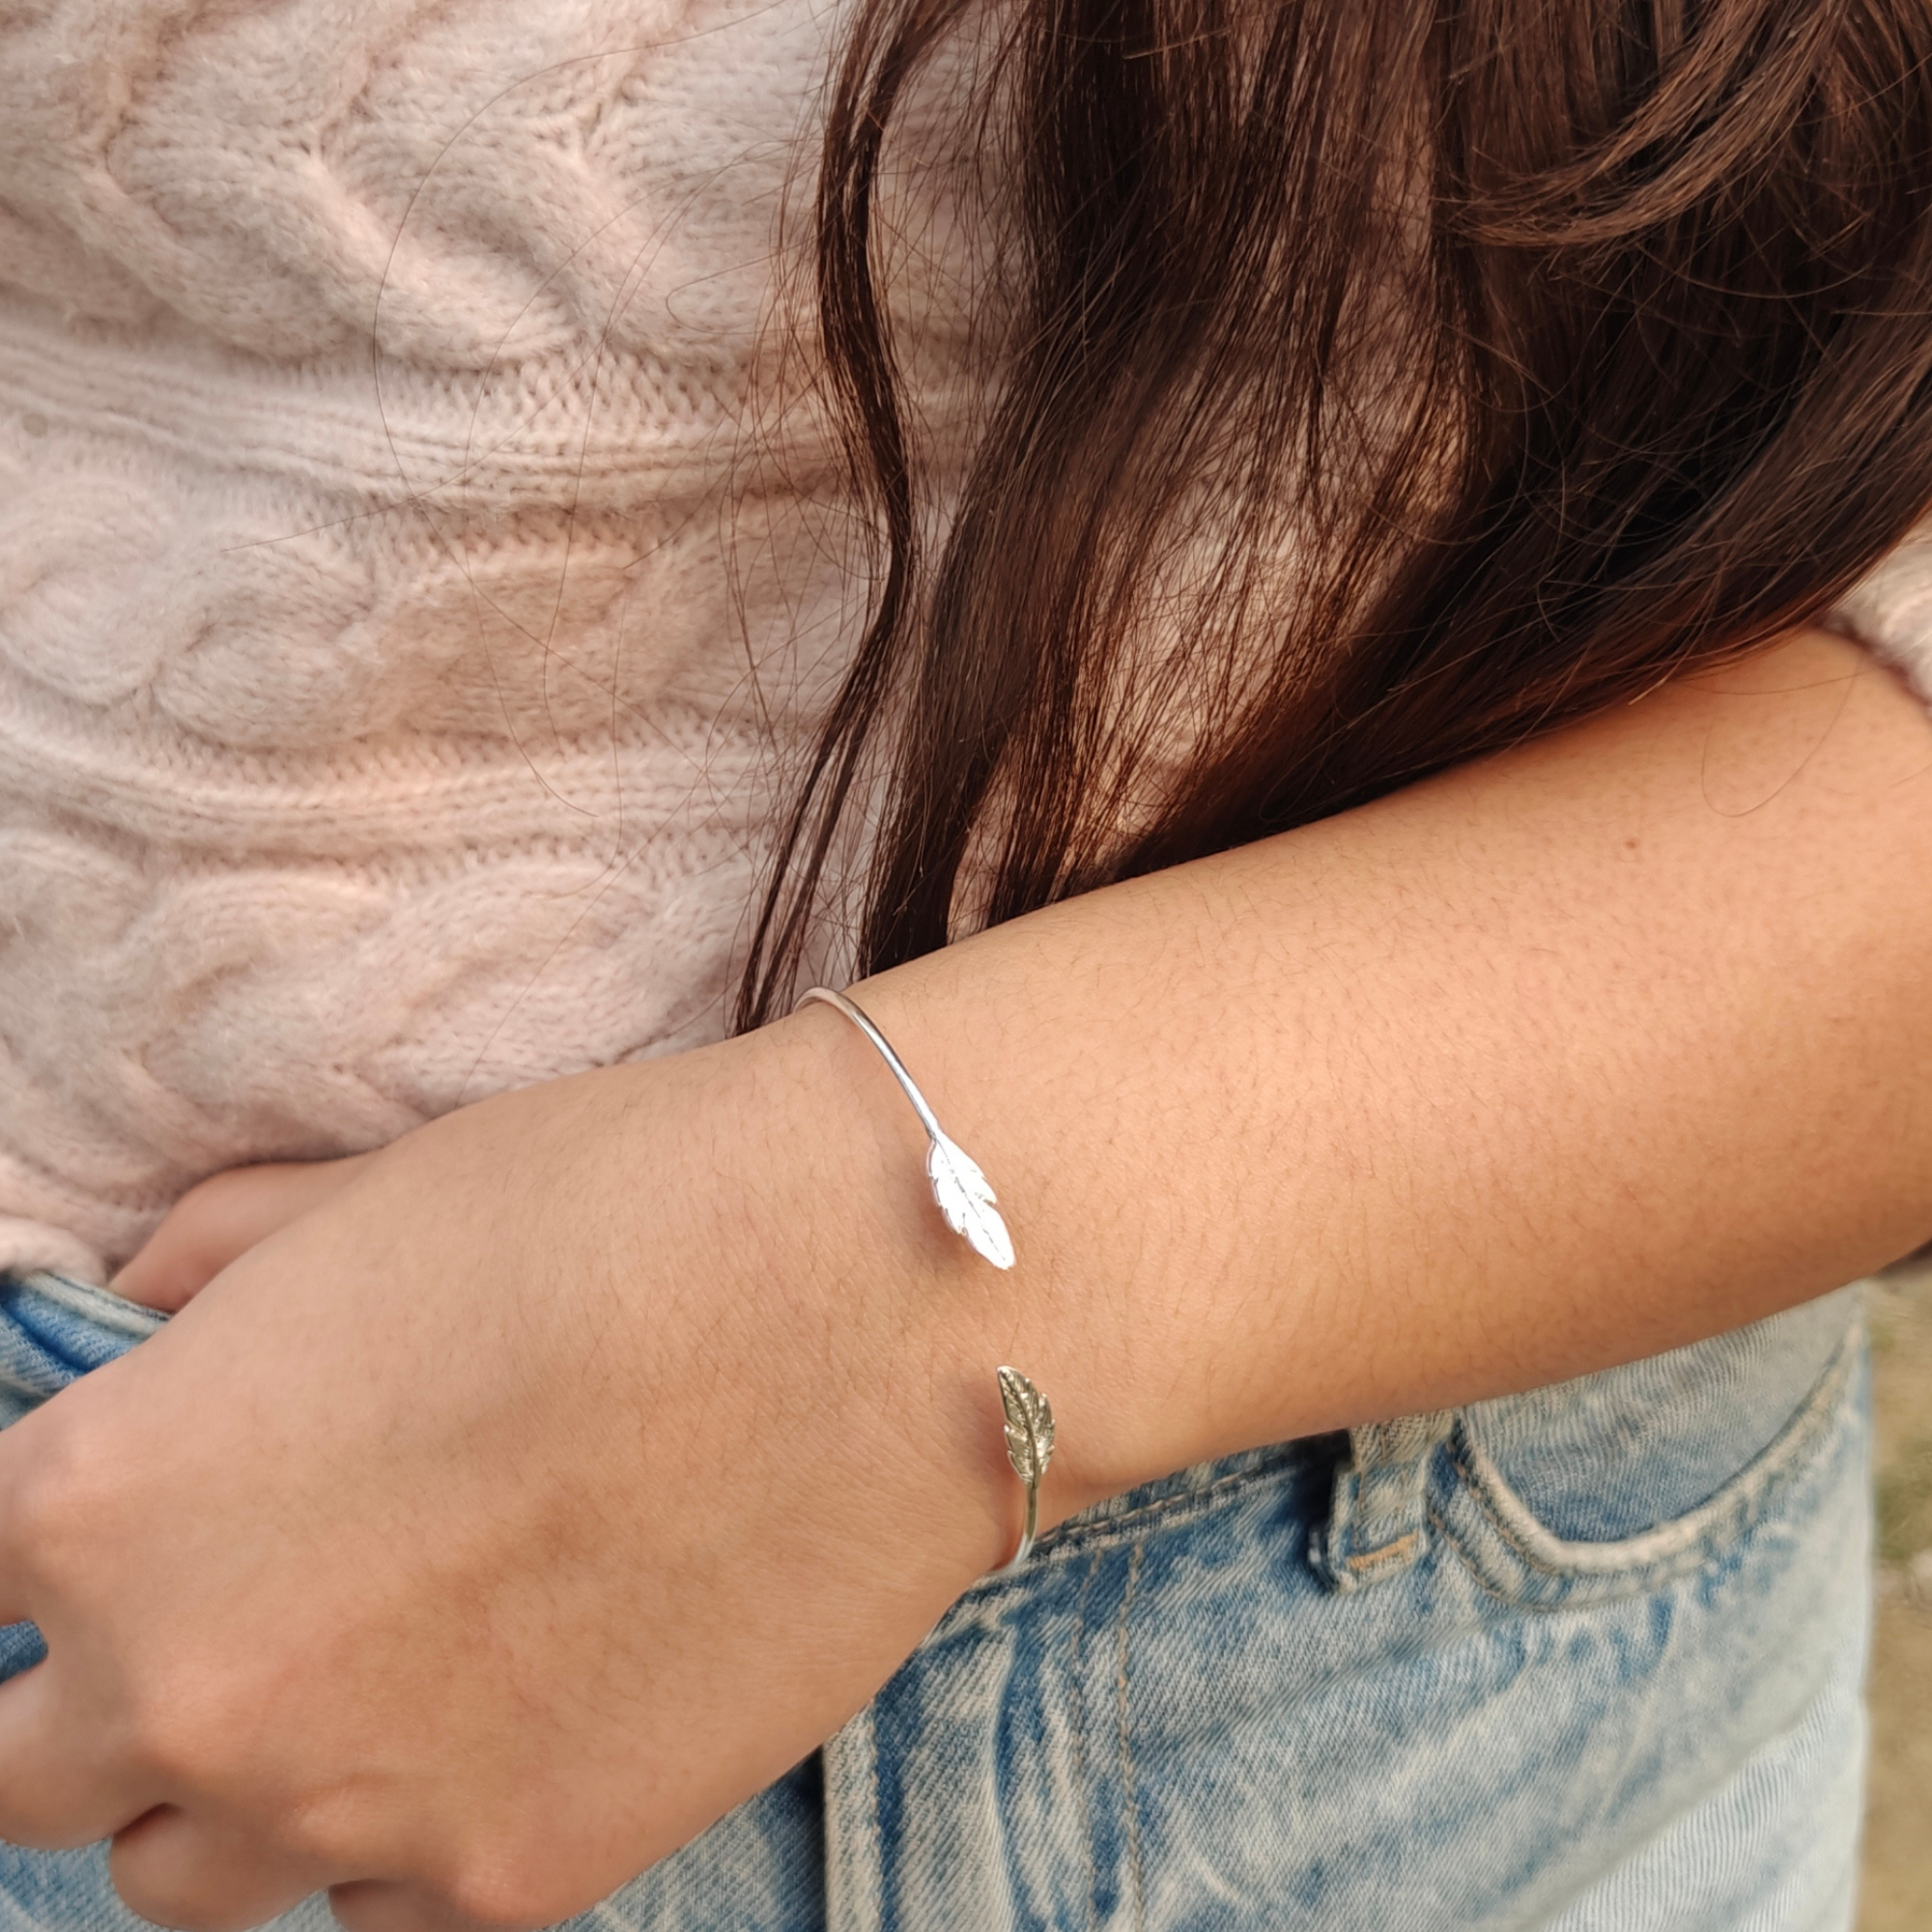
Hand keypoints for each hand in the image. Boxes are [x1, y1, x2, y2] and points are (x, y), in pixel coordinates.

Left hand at [0, 1022, 1027, 1931]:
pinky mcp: (517, 1882)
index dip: (45, 1544)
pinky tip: (506, 1711)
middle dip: (98, 1697)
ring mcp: (347, 1812)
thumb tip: (148, 1307)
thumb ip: (207, 1269)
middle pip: (30, 1776)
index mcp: (108, 1494)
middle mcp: (185, 1689)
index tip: (129, 1528)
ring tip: (368, 1674)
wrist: (859, 1309)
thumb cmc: (613, 1208)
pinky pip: (389, 1900)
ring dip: (240, 1788)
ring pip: (192, 1875)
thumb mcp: (366, 1196)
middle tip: (232, 1611)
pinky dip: (407, 1828)